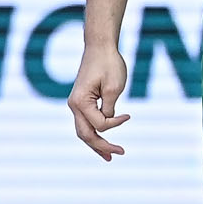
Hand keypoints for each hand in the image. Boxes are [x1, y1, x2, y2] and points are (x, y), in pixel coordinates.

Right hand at [67, 45, 129, 159]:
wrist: (100, 46)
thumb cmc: (109, 64)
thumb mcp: (114, 88)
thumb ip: (109, 110)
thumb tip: (107, 124)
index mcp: (80, 102)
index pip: (99, 124)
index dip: (115, 124)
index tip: (128, 115)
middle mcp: (73, 105)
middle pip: (85, 135)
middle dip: (101, 147)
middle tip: (118, 154)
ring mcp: (75, 103)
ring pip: (83, 131)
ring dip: (96, 144)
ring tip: (108, 157)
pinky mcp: (80, 101)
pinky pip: (86, 122)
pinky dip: (94, 133)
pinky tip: (103, 140)